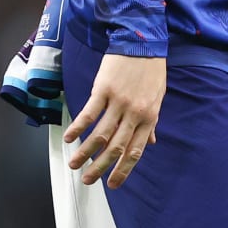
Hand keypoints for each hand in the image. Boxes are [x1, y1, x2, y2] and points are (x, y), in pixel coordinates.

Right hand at [66, 53, 164, 186]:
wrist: (142, 43)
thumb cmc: (151, 71)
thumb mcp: (158, 98)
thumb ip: (152, 123)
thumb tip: (152, 142)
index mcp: (150, 118)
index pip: (135, 150)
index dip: (124, 169)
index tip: (113, 184)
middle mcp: (135, 114)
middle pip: (117, 147)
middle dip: (102, 167)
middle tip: (88, 180)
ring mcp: (119, 102)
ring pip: (101, 134)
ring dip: (86, 152)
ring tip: (74, 164)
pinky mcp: (103, 90)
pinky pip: (90, 113)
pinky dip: (79, 128)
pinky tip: (69, 139)